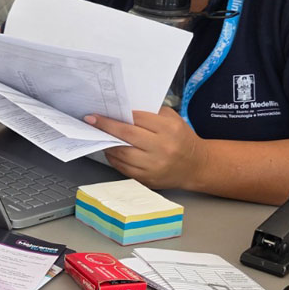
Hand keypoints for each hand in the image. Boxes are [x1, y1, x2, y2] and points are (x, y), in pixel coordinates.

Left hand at [86, 106, 207, 190]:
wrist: (197, 166)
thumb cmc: (182, 139)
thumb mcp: (173, 120)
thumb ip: (151, 113)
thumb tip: (122, 110)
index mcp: (169, 129)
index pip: (136, 118)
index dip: (116, 115)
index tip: (99, 113)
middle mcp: (162, 148)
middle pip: (127, 135)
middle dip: (106, 127)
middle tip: (92, 121)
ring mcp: (155, 166)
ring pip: (122, 153)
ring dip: (107, 144)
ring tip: (100, 136)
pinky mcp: (149, 179)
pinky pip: (124, 168)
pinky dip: (114, 158)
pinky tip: (110, 151)